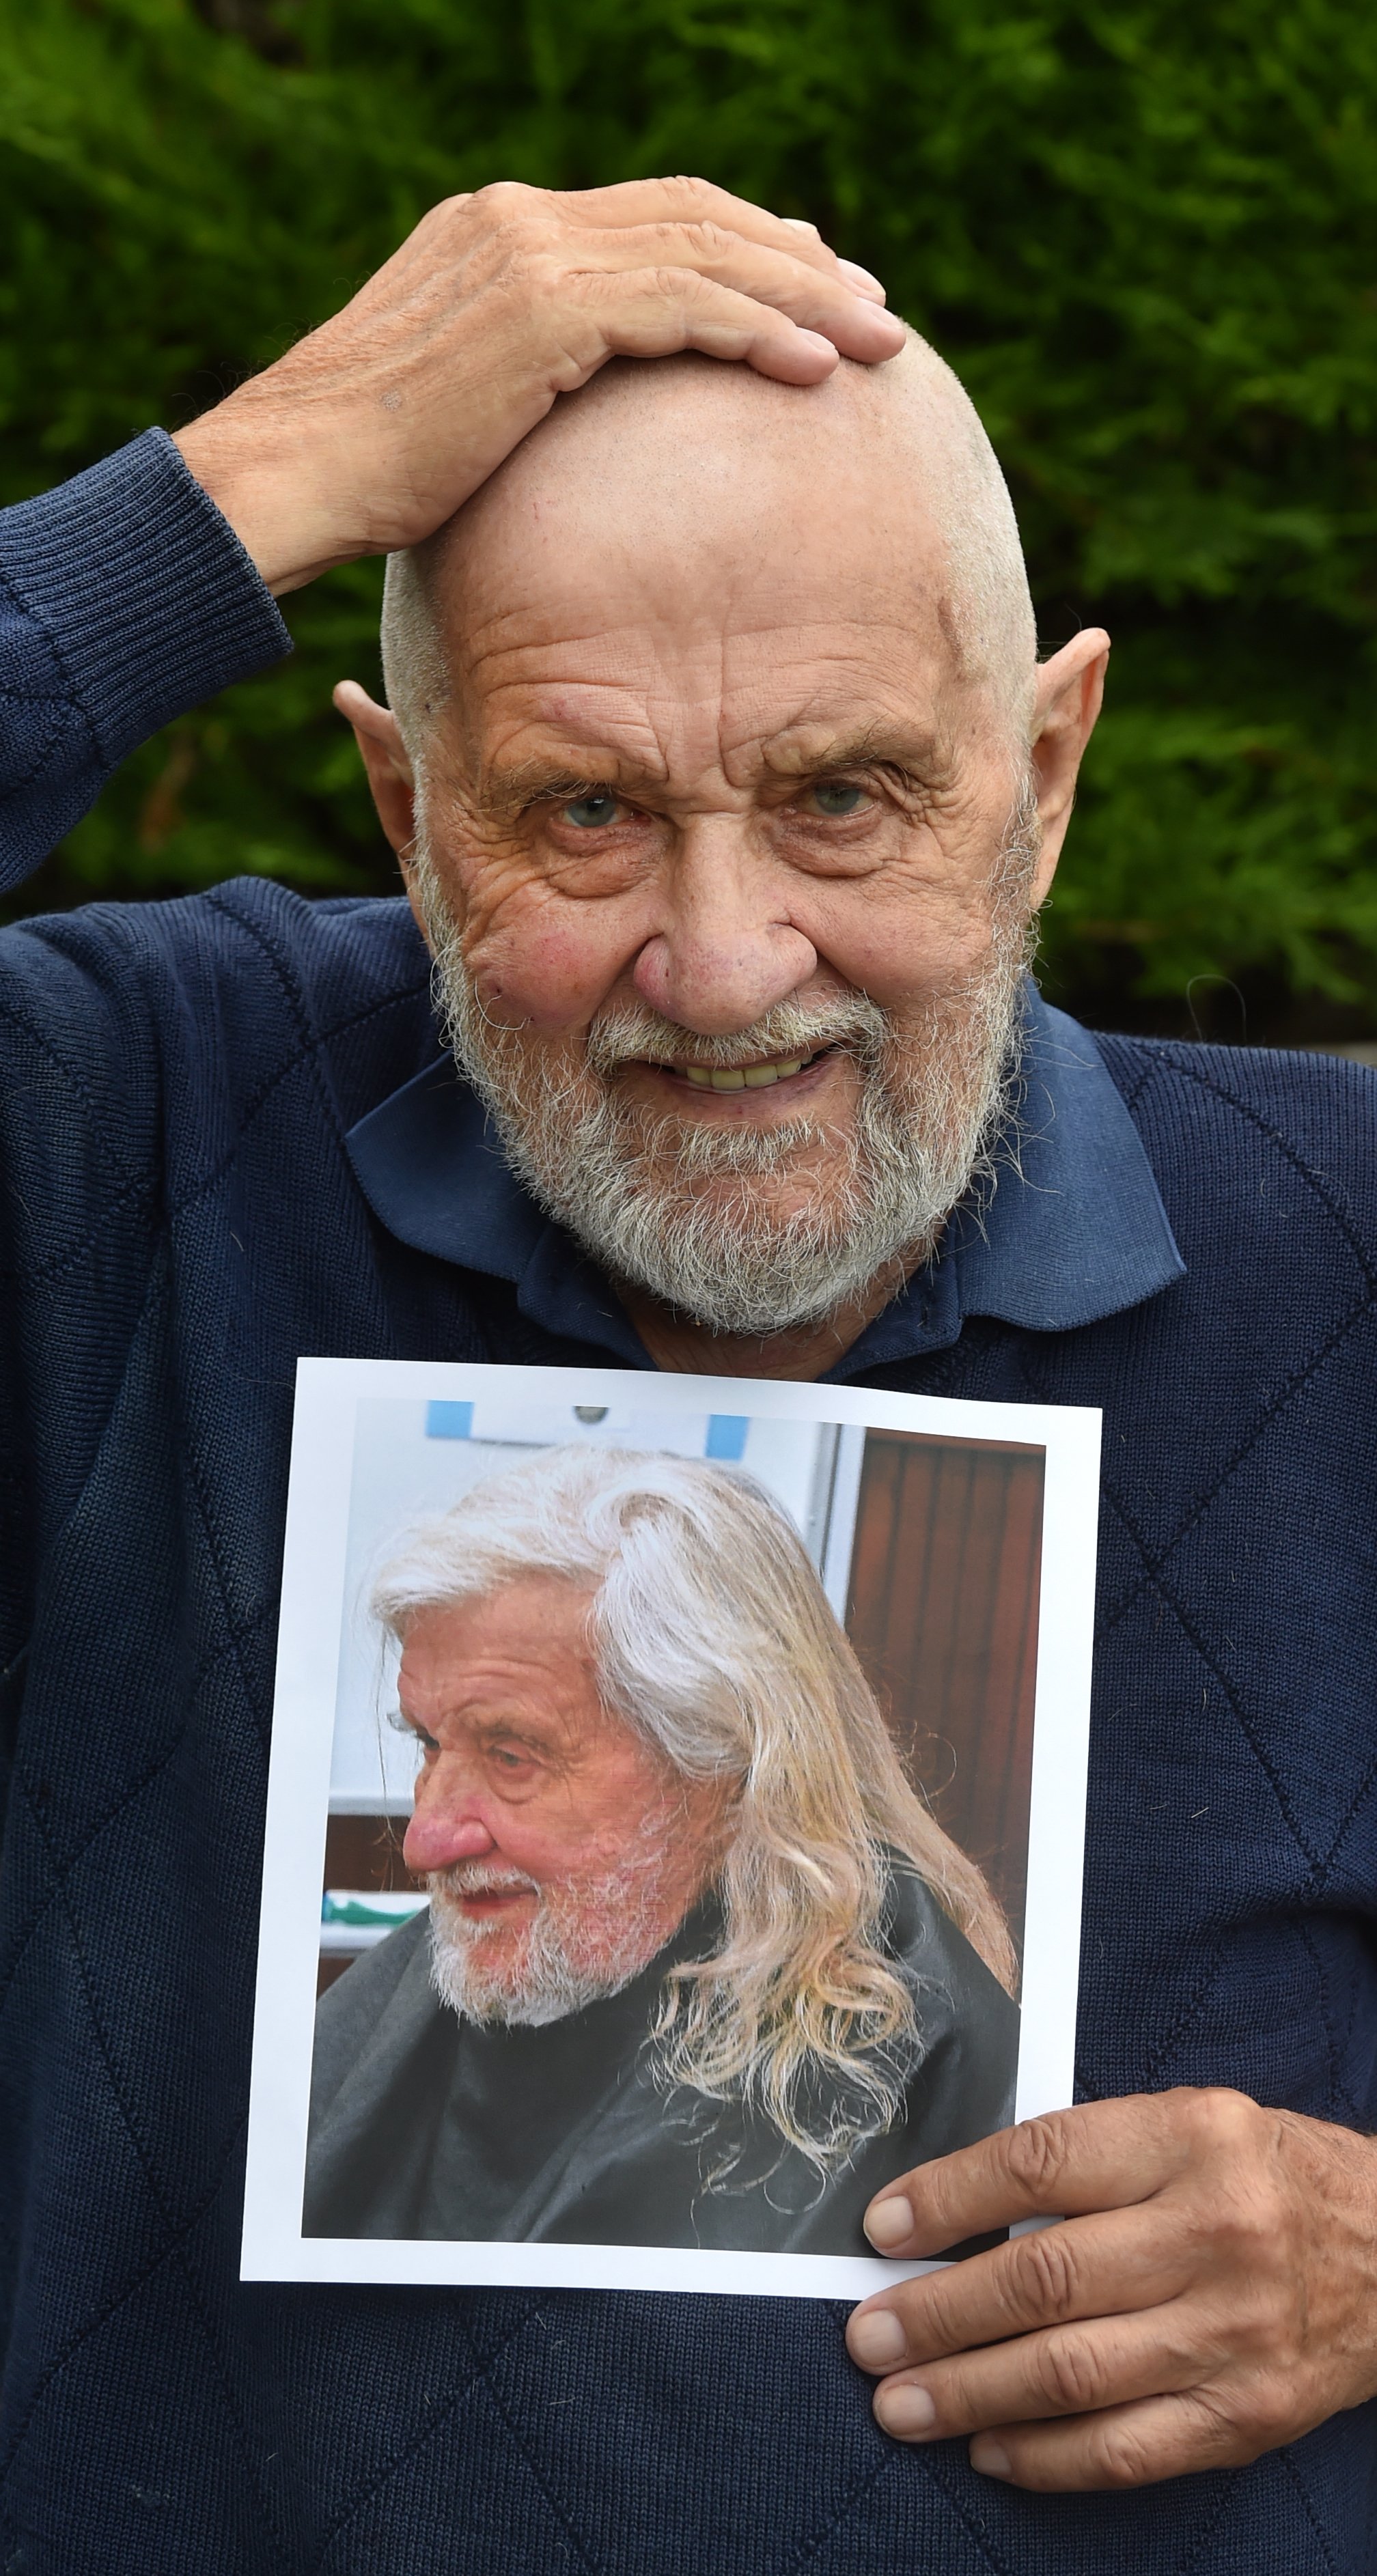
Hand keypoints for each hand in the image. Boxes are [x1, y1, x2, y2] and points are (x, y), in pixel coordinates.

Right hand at [173, 177, 902, 594]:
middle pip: (698, 218)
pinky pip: (682, 306)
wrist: (300, 475)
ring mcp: (530, 254)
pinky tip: (813, 367)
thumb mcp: (466, 403)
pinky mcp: (543, 307)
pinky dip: (758, 330)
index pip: (655, 216)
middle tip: (875, 312)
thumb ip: (537, 373)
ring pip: (706, 253)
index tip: (816, 283)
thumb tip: (599, 409)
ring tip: (876, 344)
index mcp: (500, 230)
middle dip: (800, 263)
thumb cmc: (374, 474)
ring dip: (805, 297)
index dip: (749, 244)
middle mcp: (519, 221)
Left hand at [844, 2089, 1376, 2489]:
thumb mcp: (1186, 2125)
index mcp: (1190, 2139)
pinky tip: (987, 2448)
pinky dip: (1044, 2457)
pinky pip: (1125, 2450)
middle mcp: (1214, 2233)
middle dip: (939, 2314)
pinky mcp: (1247, 2415)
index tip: (885, 2228)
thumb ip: (1087, 2160)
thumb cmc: (1265, 2177)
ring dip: (969, 2393)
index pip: (1042, 2163)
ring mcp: (1232, 2333)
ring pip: (1072, 2373)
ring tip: (899, 2402)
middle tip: (869, 2335)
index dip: (950, 2198)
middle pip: (1045, 2278)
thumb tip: (956, 2211)